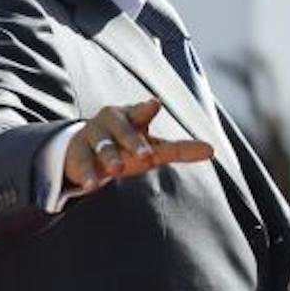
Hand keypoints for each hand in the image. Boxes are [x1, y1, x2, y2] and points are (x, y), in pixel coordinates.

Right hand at [63, 99, 214, 191]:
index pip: (141, 113)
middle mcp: (111, 121)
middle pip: (123, 129)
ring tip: (116, 171)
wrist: (87, 149)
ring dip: (109, 156)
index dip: (147, 109)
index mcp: (132, 116)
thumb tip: (212, 150)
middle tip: (145, 156)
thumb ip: (179, 149)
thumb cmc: (128, 145)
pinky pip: (83, 163)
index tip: (154, 104)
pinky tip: (92, 186)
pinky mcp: (78, 153)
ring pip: (102, 145)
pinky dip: (87, 174)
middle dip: (133, 141)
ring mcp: (93, 135)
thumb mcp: (153, 147)